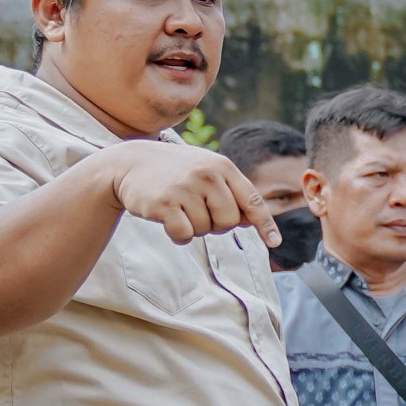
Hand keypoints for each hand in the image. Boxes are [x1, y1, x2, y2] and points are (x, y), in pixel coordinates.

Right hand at [111, 144, 279, 248]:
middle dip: (216, 224)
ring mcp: (185, 188)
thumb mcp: (206, 172)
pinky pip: (184, 236)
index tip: (275, 242)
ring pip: (205, 230)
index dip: (265, 224)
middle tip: (197, 210)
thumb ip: (231, 193)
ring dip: (193, 227)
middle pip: (229, 222)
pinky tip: (167, 220)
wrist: (130, 163)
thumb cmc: (175, 172)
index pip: (252, 200)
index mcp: (222, 166)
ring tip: (179, 208)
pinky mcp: (164, 203)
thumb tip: (252, 221)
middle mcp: (207, 175)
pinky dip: (178, 236)